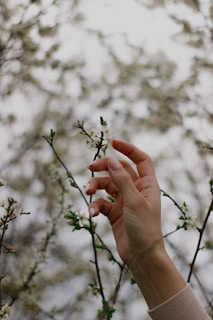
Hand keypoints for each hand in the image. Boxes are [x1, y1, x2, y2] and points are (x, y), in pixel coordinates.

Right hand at [86, 139, 163, 266]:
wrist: (142, 256)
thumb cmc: (144, 228)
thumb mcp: (133, 200)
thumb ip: (122, 179)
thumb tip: (111, 159)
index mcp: (147, 184)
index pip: (140, 159)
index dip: (128, 149)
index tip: (113, 142)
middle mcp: (136, 190)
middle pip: (119, 170)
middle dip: (104, 167)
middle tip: (90, 168)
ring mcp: (124, 201)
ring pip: (107, 185)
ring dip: (95, 186)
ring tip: (87, 191)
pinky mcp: (114, 213)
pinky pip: (101, 202)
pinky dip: (95, 205)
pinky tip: (92, 213)